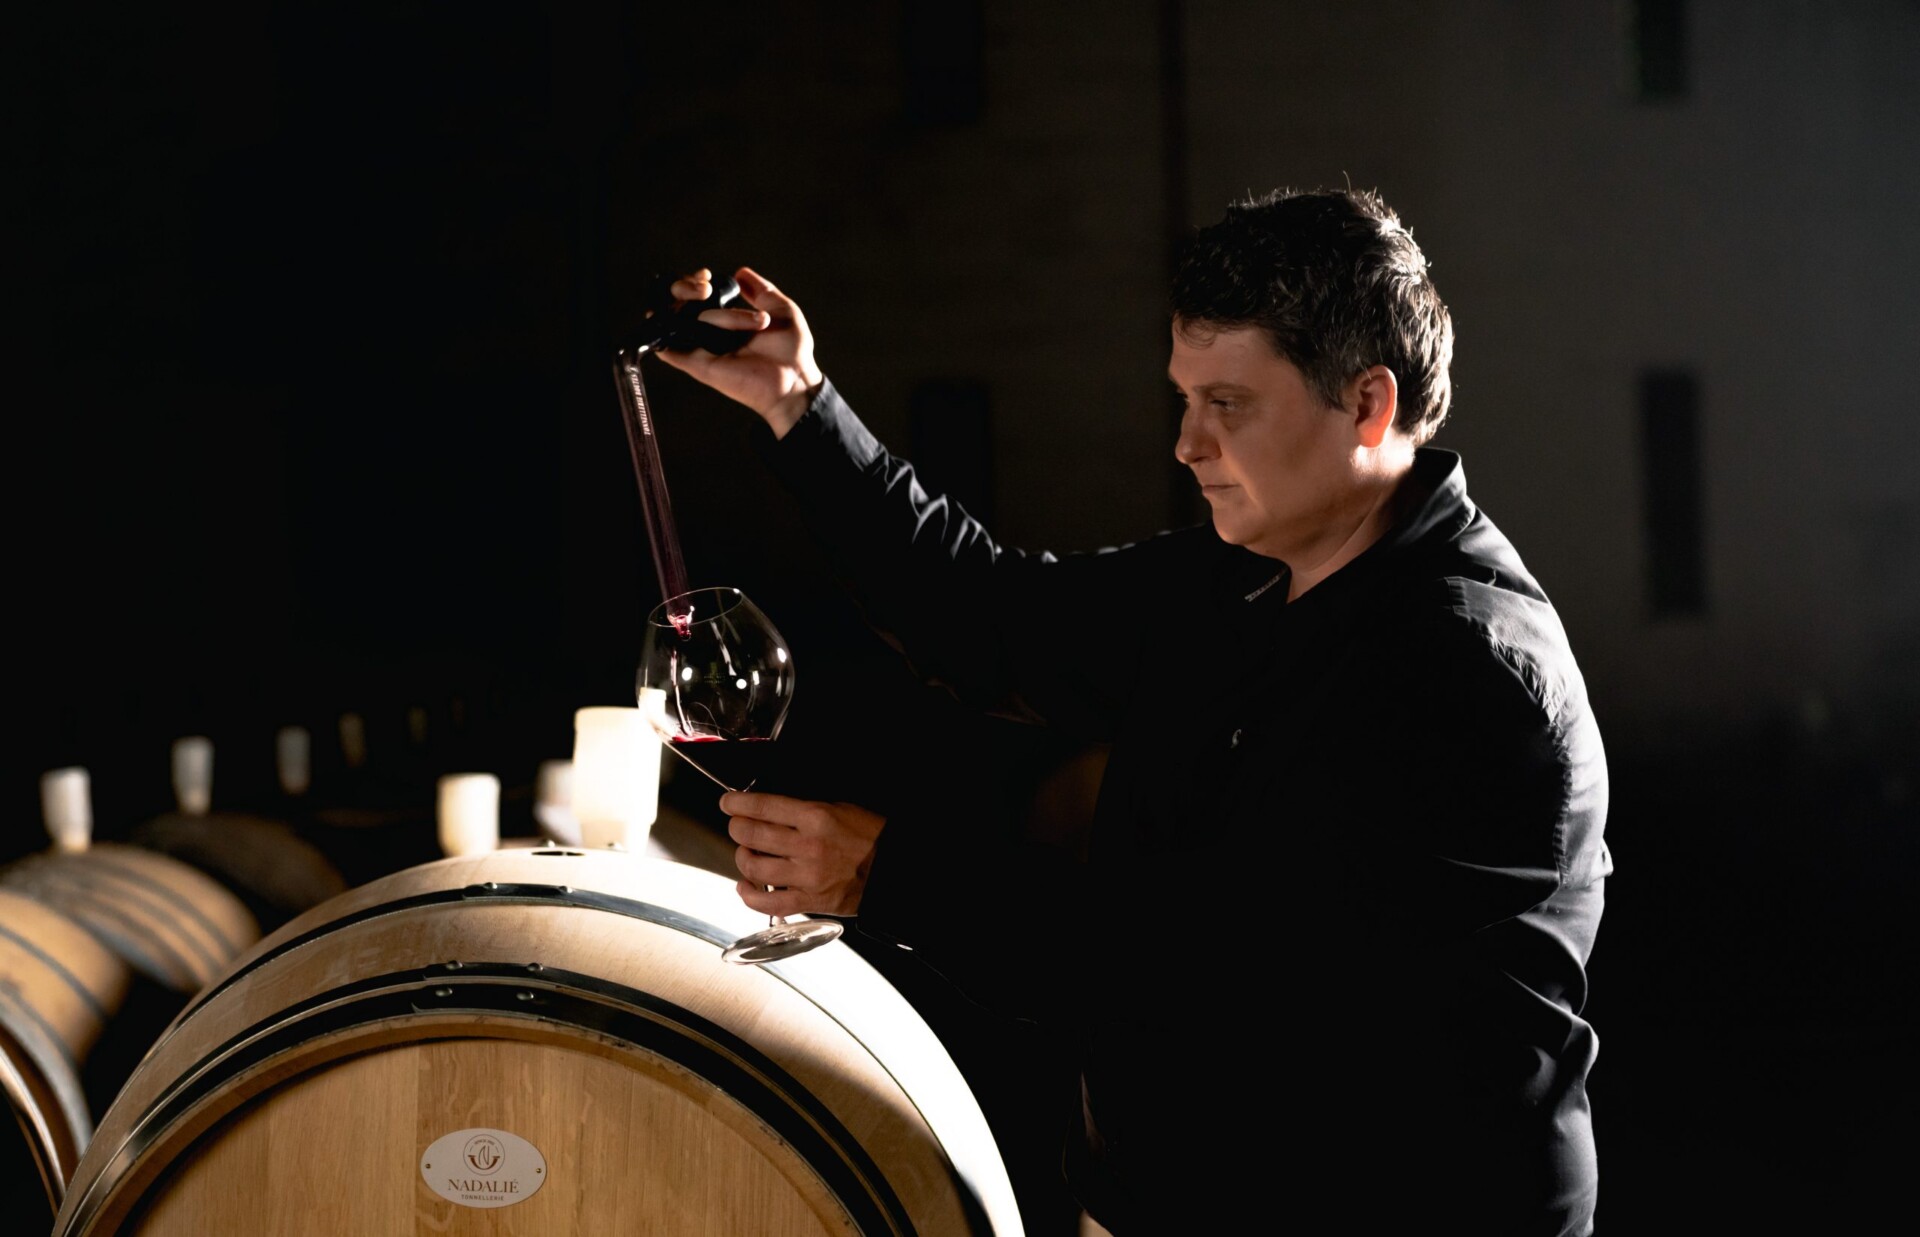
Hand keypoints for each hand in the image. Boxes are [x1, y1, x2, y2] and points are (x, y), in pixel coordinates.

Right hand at [650, 266, 823, 437]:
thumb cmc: (792, 350)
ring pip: (685, 320)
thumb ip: (761, 290)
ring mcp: (703, 349)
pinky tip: (661, 321)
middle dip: (685, 288)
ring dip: (710, 312)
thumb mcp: (781, 309)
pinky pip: (670, 350)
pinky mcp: (699, 366)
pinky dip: (661, 336)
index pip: (698, 296)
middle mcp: (711, 334)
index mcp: (728, 321)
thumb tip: (740, 272)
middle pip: (679, 304)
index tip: (707, 276)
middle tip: (706, 288)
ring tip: (738, 315)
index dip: (695, 281)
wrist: (794, 379)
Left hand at [719, 790, 883, 917]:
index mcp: (816, 817)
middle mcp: (807, 846)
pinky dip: (750, 895)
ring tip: (746, 854)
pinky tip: (745, 887)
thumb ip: (803, 811)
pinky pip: (769, 903)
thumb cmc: (869, 836)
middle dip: (736, 828)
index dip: (737, 803)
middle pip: (752, 835)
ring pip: (755, 867)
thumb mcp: (839, 808)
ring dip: (742, 858)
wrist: (894, 870)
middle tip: (736, 826)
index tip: (727, 802)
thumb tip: (769, 810)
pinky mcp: (810, 900)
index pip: (763, 807)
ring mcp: (807, 876)